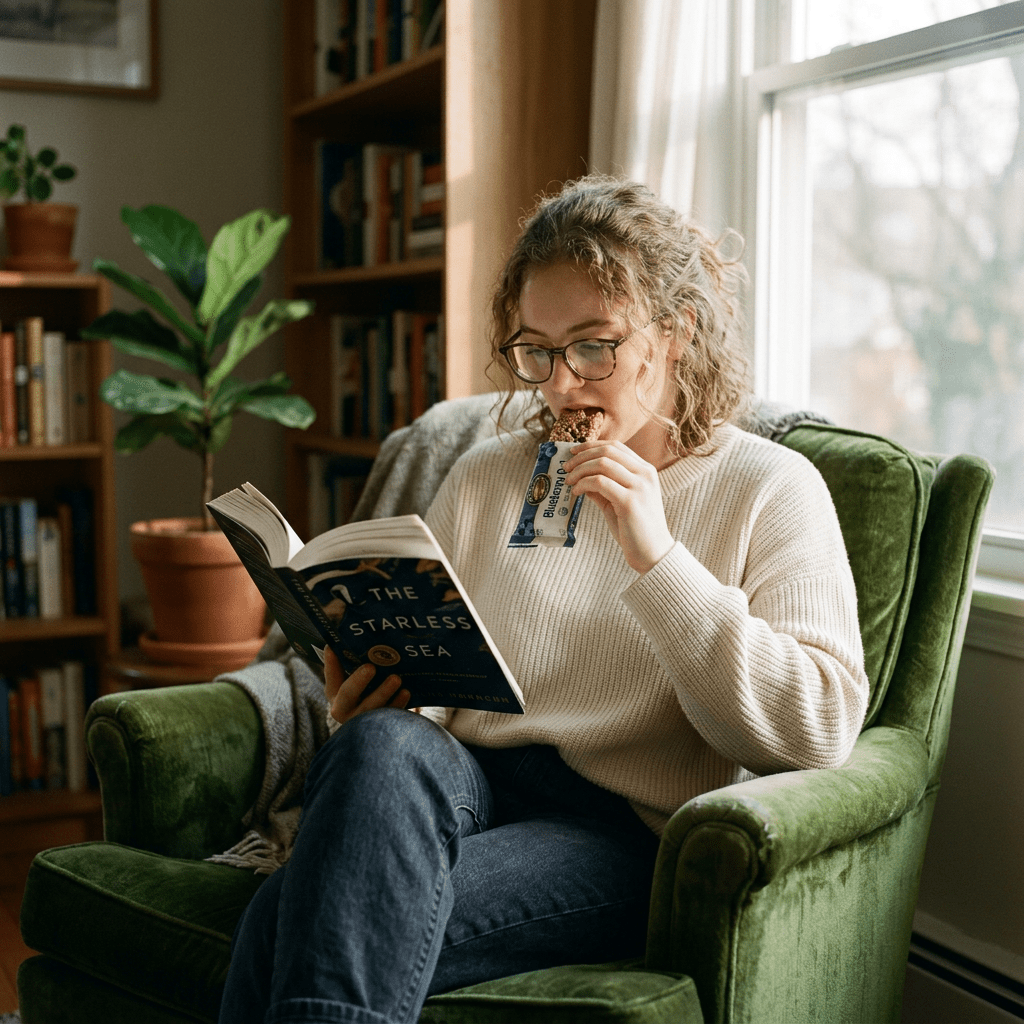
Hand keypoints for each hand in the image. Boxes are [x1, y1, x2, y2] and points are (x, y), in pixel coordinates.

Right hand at [324, 647, 410, 725]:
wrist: (379, 724)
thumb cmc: (365, 692)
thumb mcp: (354, 681)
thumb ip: (350, 663)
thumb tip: (347, 638)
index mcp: (335, 694)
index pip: (331, 677)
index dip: (330, 664)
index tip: (332, 648)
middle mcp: (345, 710)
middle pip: (349, 694)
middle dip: (359, 681)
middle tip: (370, 667)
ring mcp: (362, 721)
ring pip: (371, 708)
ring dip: (383, 692)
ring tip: (396, 679)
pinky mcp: (380, 727)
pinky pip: (388, 717)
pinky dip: (398, 704)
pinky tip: (406, 692)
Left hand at [564, 440, 675, 572]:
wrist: (653, 554)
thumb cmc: (636, 530)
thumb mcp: (618, 503)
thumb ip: (603, 489)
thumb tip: (580, 478)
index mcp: (646, 471)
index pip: (616, 447)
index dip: (591, 446)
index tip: (574, 452)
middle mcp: (645, 474)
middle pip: (607, 451)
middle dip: (582, 456)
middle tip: (566, 467)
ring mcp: (639, 486)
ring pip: (602, 464)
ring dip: (580, 470)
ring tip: (568, 481)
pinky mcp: (630, 501)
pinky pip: (600, 482)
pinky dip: (583, 484)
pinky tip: (576, 492)